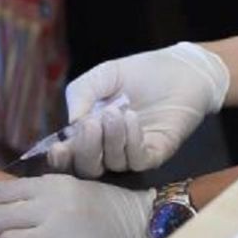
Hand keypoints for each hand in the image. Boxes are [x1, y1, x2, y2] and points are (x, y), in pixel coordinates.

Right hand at [49, 42, 229, 175]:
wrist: (180, 68)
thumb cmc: (139, 72)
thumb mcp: (102, 76)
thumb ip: (81, 94)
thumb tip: (71, 125)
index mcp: (91, 132)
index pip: (71, 155)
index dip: (61, 158)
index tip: (57, 149)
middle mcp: (109, 148)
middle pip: (88, 168)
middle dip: (85, 150)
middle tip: (91, 124)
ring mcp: (132, 153)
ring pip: (113, 164)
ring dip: (111, 138)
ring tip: (116, 111)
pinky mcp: (156, 153)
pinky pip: (138, 160)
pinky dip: (131, 142)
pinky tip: (131, 118)